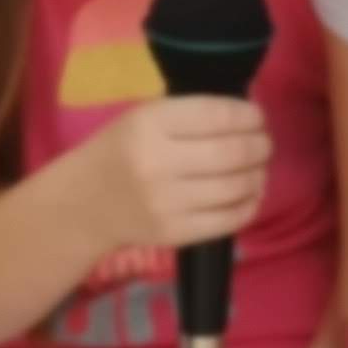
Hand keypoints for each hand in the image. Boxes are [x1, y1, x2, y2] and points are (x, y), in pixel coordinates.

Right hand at [86, 95, 271, 254]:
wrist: (84, 203)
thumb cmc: (121, 150)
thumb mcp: (144, 116)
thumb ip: (192, 113)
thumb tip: (249, 115)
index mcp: (150, 124)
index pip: (219, 115)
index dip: (250, 116)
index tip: (257, 117)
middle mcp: (158, 163)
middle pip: (235, 152)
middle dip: (261, 145)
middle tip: (263, 144)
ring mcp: (168, 202)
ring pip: (239, 186)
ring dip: (259, 175)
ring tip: (257, 168)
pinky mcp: (176, 233)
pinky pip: (231, 219)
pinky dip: (250, 204)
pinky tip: (249, 194)